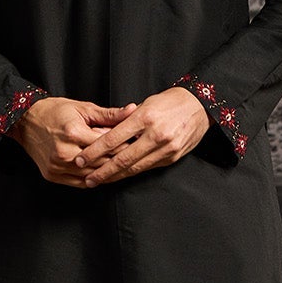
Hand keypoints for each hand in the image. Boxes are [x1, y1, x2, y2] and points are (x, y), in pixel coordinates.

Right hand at [11, 97, 140, 185]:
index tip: (138, 144)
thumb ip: (109, 114)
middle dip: (120, 160)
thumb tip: (132, 110)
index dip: (126, 145)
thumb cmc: (54, 111)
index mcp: (73, 133)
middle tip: (135, 157)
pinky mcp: (53, 176)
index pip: (108, 145)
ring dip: (108, 173)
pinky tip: (103, 174)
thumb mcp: (83, 108)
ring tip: (122, 167)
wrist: (25, 121)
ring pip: (92, 176)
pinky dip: (94, 179)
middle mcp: (65, 153)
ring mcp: (57, 167)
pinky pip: (80, 183)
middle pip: (102, 163)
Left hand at [71, 87, 210, 187]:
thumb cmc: (170, 102)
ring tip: (100, 181)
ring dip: (115, 176)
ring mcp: (166, 148)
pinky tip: (120, 176)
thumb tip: (104, 136)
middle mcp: (156, 135)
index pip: (113, 138)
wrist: (200, 106)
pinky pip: (147, 168)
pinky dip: (131, 173)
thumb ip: (126, 120)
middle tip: (87, 179)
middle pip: (123, 159)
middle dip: (103, 171)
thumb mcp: (146, 104)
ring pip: (135, 167)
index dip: (95, 151)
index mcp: (145, 118)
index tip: (80, 159)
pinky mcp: (172, 157)